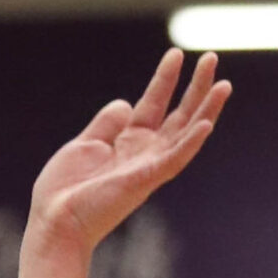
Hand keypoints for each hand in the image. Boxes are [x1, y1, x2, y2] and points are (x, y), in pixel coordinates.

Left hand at [29, 49, 229, 250]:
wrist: (54, 222)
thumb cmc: (63, 191)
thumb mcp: (83, 146)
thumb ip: (106, 125)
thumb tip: (126, 103)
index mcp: (126, 144)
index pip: (152, 105)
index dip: (164, 80)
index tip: (174, 55)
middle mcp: (143, 154)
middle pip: (177, 115)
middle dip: (195, 87)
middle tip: (210, 57)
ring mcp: (147, 167)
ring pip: (185, 134)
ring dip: (206, 109)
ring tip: (223, 83)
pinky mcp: (145, 180)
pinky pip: (174, 160)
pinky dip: (190, 143)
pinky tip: (206, 123)